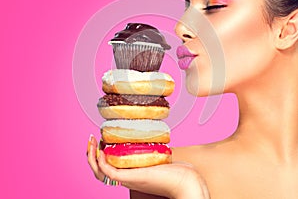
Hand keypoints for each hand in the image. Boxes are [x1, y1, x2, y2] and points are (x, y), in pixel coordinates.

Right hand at [87, 135, 209, 198]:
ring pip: (100, 173)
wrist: (185, 181)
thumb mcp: (158, 157)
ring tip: (90, 143)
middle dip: (90, 155)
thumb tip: (151, 136)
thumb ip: (152, 149)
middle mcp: (126, 177)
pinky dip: (101, 163)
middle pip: (99, 171)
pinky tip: (100, 151)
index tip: (100, 140)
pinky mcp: (131, 178)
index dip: (100, 155)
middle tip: (90, 140)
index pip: (108, 167)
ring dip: (91, 158)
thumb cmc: (175, 171)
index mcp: (131, 173)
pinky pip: (109, 173)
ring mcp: (128, 179)